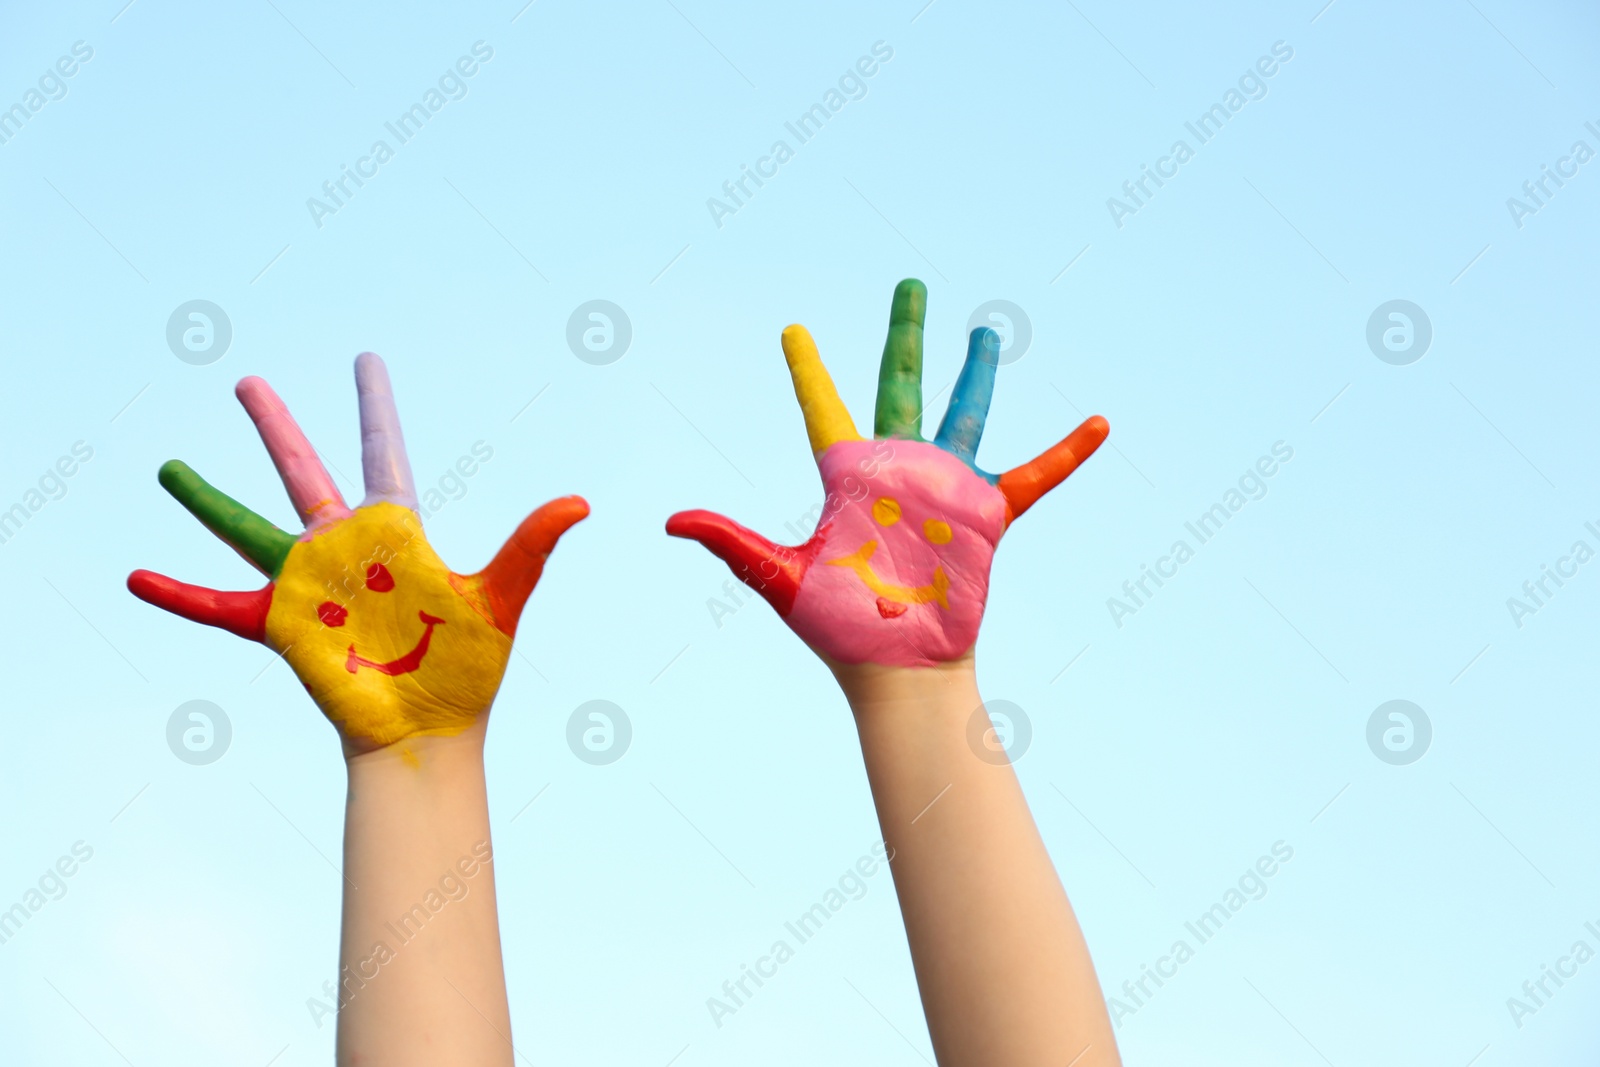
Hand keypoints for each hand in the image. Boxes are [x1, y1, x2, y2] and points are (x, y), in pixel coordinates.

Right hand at [127, 353, 586, 752]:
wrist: (430, 729)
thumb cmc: (468, 669)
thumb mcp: (501, 598)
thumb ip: (530, 546)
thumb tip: (579, 503)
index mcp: (396, 532)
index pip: (384, 452)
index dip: (375, 408)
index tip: (367, 362)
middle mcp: (345, 547)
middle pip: (303, 470)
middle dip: (278, 425)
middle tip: (247, 381)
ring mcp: (309, 583)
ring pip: (248, 527)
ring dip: (207, 500)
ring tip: (167, 467)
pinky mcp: (284, 624)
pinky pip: (220, 606)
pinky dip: (180, 594)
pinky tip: (136, 576)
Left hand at [667, 279, 1106, 667]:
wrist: (897, 671)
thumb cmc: (838, 630)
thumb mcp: (778, 577)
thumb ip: (732, 541)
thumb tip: (669, 521)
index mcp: (847, 478)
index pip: (823, 410)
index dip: (808, 371)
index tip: (793, 331)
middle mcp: (898, 471)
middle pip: (899, 384)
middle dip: (905, 334)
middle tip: (910, 286)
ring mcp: (945, 489)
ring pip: (964, 413)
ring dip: (975, 373)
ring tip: (985, 331)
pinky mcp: (987, 515)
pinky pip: (1034, 475)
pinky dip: (1066, 452)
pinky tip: (1098, 424)